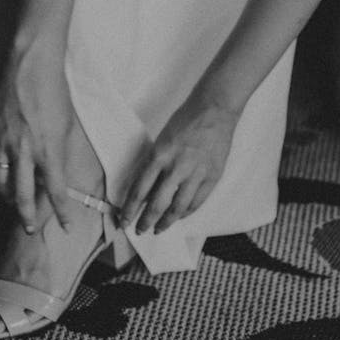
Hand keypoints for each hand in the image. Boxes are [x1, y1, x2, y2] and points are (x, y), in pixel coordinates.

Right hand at [0, 37, 73, 232]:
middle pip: (22, 196)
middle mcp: (24, 151)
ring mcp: (4, 142)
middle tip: (30, 229)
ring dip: (7, 196)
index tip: (66, 225)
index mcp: (48, 150)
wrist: (32, 64)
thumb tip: (56, 171)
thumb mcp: (68, 124)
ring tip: (13, 203)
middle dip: (27, 216)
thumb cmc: (55, 91)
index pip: (55, 191)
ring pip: (1, 181)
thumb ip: (61, 151)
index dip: (62, 212)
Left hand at [120, 93, 239, 235]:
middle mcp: (177, 167)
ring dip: (166, 222)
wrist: (215, 109)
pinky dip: (186, 213)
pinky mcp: (212, 176)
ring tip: (159, 229)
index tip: (124, 221)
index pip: (139, 190)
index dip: (130, 209)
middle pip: (157, 204)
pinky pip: (197, 202)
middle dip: (146, 221)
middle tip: (140, 230)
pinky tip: (180, 216)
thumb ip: (155, 164)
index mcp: (160, 154)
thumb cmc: (186, 120)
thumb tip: (146, 190)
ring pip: (178, 208)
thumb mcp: (163, 139)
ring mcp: (196, 173)